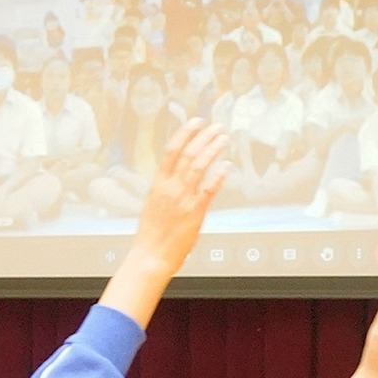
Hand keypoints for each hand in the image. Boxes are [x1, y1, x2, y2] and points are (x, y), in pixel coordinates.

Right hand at [97, 120, 230, 327]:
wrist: (150, 256)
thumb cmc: (152, 235)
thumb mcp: (153, 205)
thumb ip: (166, 189)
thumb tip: (178, 176)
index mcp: (157, 185)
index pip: (171, 151)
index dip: (184, 133)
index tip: (195, 122)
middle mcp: (169, 188)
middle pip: (187, 154)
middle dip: (204, 137)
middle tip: (217, 127)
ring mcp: (182, 199)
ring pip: (198, 166)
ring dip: (213, 149)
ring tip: (223, 139)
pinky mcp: (194, 212)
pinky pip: (209, 189)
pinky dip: (218, 175)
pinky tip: (227, 165)